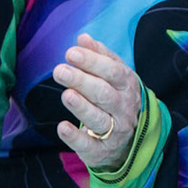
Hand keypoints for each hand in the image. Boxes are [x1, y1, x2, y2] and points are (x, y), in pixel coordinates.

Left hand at [54, 34, 140, 170]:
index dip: (93, 62)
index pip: (113, 72)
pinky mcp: (101, 150)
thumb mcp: (113, 75)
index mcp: (127, 86)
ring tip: (66, 94)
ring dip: (81, 106)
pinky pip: (89, 144)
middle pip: (104, 94)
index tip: (71, 53)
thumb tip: (83, 38)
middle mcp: (123, 109)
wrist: (128, 138)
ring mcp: (114, 131)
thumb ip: (100, 56)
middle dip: (82, 81)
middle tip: (59, 70)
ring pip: (98, 118)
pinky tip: (62, 127)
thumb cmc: (115, 98)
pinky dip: (75, 137)